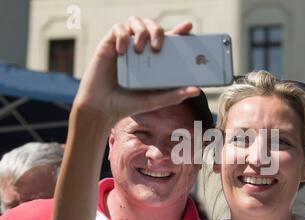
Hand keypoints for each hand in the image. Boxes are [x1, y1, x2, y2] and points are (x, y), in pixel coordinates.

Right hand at [72, 16, 199, 125]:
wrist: (102, 108)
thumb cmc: (129, 103)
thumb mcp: (155, 100)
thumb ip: (174, 95)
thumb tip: (197, 90)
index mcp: (154, 59)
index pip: (169, 39)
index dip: (179, 30)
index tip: (189, 27)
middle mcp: (140, 49)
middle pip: (152, 25)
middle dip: (158, 30)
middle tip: (158, 46)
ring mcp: (125, 45)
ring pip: (136, 21)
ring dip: (141, 31)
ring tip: (141, 49)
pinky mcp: (109, 44)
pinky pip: (118, 28)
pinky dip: (123, 36)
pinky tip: (122, 52)